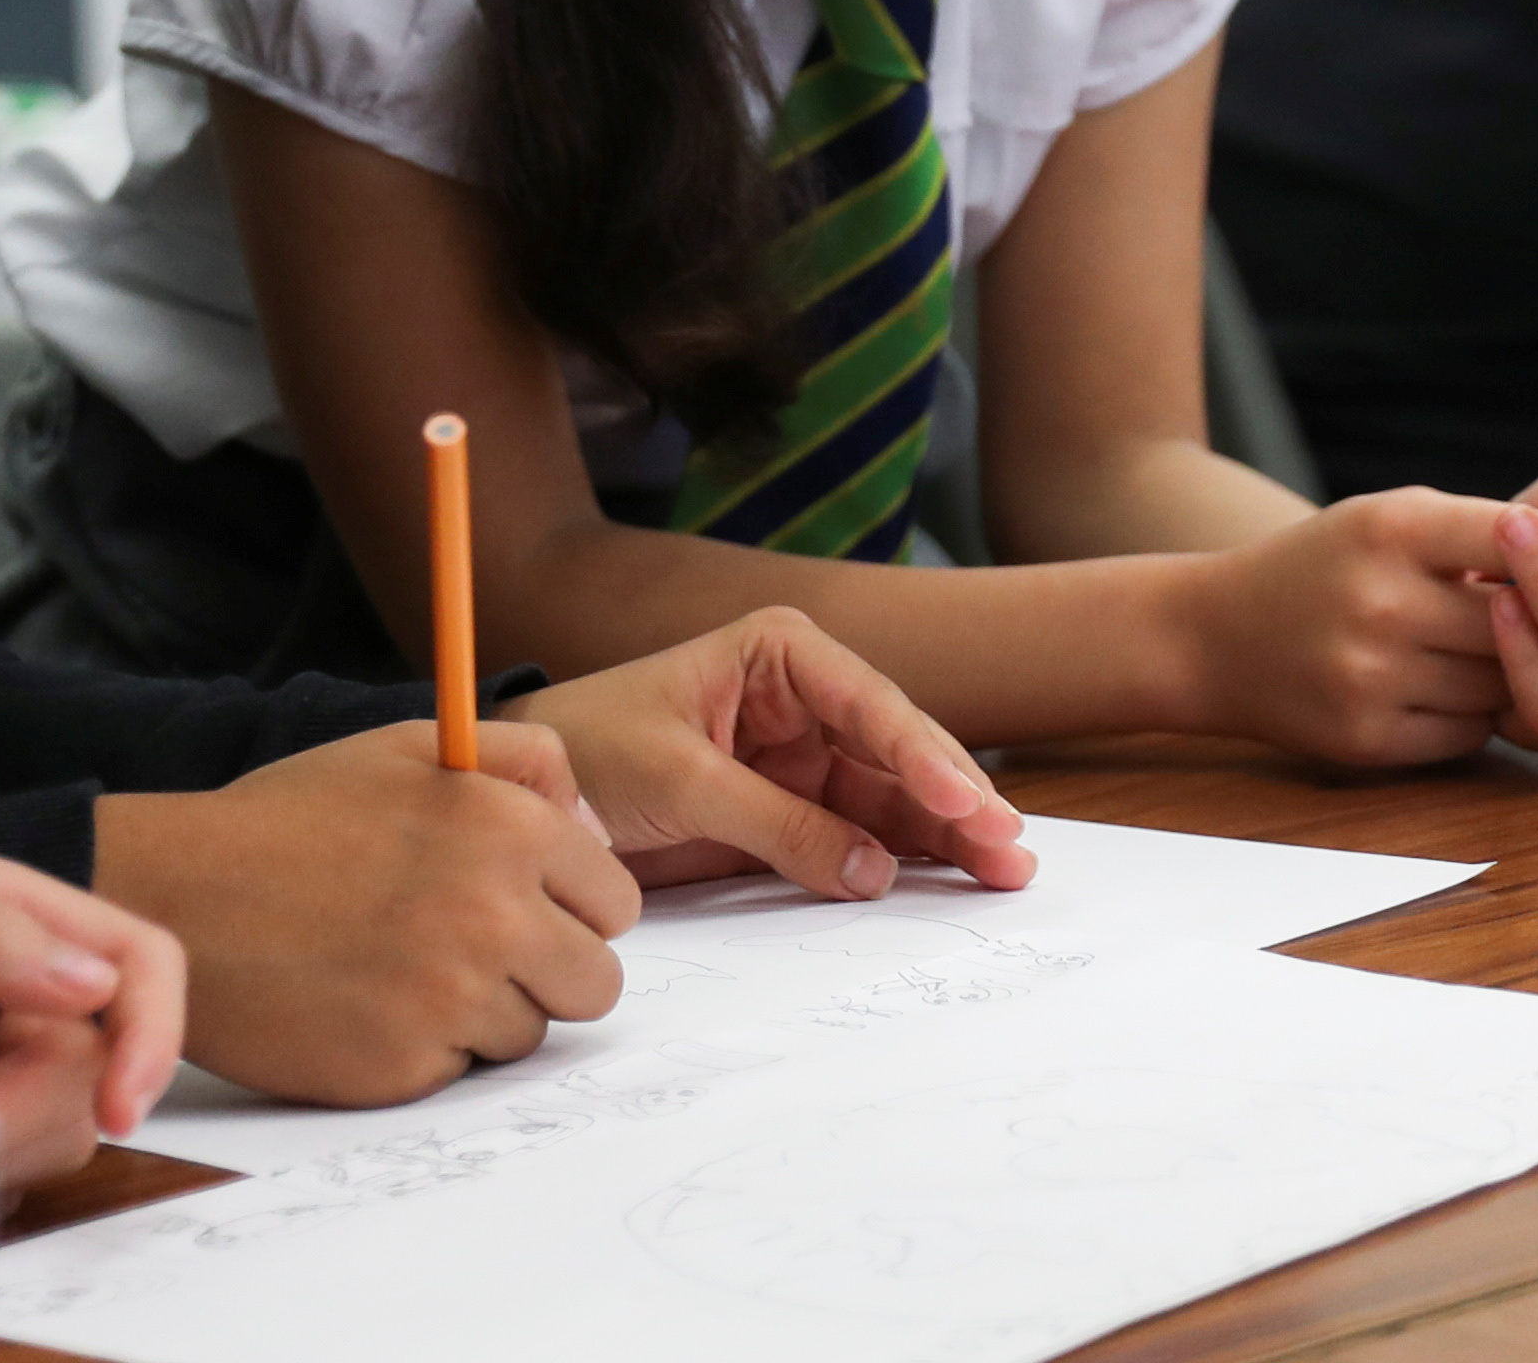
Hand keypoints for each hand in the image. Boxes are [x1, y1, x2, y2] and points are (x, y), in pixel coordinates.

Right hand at [94, 721, 633, 1107]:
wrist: (180, 898)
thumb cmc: (295, 819)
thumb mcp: (416, 750)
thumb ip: (529, 764)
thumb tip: (596, 829)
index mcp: (513, 833)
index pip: (616, 905)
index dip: (571, 906)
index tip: (526, 905)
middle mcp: (496, 919)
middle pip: (597, 984)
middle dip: (550, 970)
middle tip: (480, 951)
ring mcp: (450, 1001)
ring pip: (530, 1033)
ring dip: (486, 1012)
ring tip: (406, 969)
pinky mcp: (403, 1070)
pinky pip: (458, 1072)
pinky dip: (424, 1049)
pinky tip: (368, 1005)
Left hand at [534, 610, 1034, 899]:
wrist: (529, 792)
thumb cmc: (591, 748)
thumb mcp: (681, 781)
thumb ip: (777, 825)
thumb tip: (873, 872)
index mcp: (781, 655)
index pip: (869, 705)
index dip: (923, 757)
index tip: (964, 802)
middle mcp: (806, 699)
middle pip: (898, 754)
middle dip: (955, 801)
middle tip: (1009, 848)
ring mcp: (803, 758)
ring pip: (891, 799)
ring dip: (945, 836)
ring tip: (1003, 872)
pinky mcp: (790, 810)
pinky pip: (858, 836)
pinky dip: (901, 860)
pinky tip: (948, 881)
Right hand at [1184, 487, 1537, 765]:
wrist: (1217, 637)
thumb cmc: (1325, 565)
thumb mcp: (1391, 518)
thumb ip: (1481, 529)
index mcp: (1391, 530)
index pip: (1515, 536)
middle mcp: (1382, 603)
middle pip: (1519, 622)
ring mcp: (1372, 678)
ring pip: (1502, 684)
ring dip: (1518, 672)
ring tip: (1511, 650)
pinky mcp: (1366, 739)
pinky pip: (1468, 733)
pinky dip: (1479, 714)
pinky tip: (1460, 688)